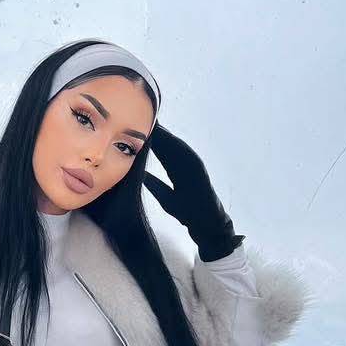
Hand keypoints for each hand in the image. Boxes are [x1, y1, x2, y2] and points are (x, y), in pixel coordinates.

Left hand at [144, 122, 244, 261]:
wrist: (205, 226)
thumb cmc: (187, 213)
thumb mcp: (165, 196)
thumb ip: (154, 184)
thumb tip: (140, 174)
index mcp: (178, 172)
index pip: (163, 153)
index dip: (153, 141)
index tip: (140, 130)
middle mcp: (187, 168)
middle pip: (171, 148)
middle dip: (159, 134)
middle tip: (147, 119)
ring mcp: (195, 170)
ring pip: (180, 150)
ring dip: (169, 138)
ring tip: (156, 125)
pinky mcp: (202, 175)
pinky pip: (191, 159)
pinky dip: (181, 150)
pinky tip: (171, 141)